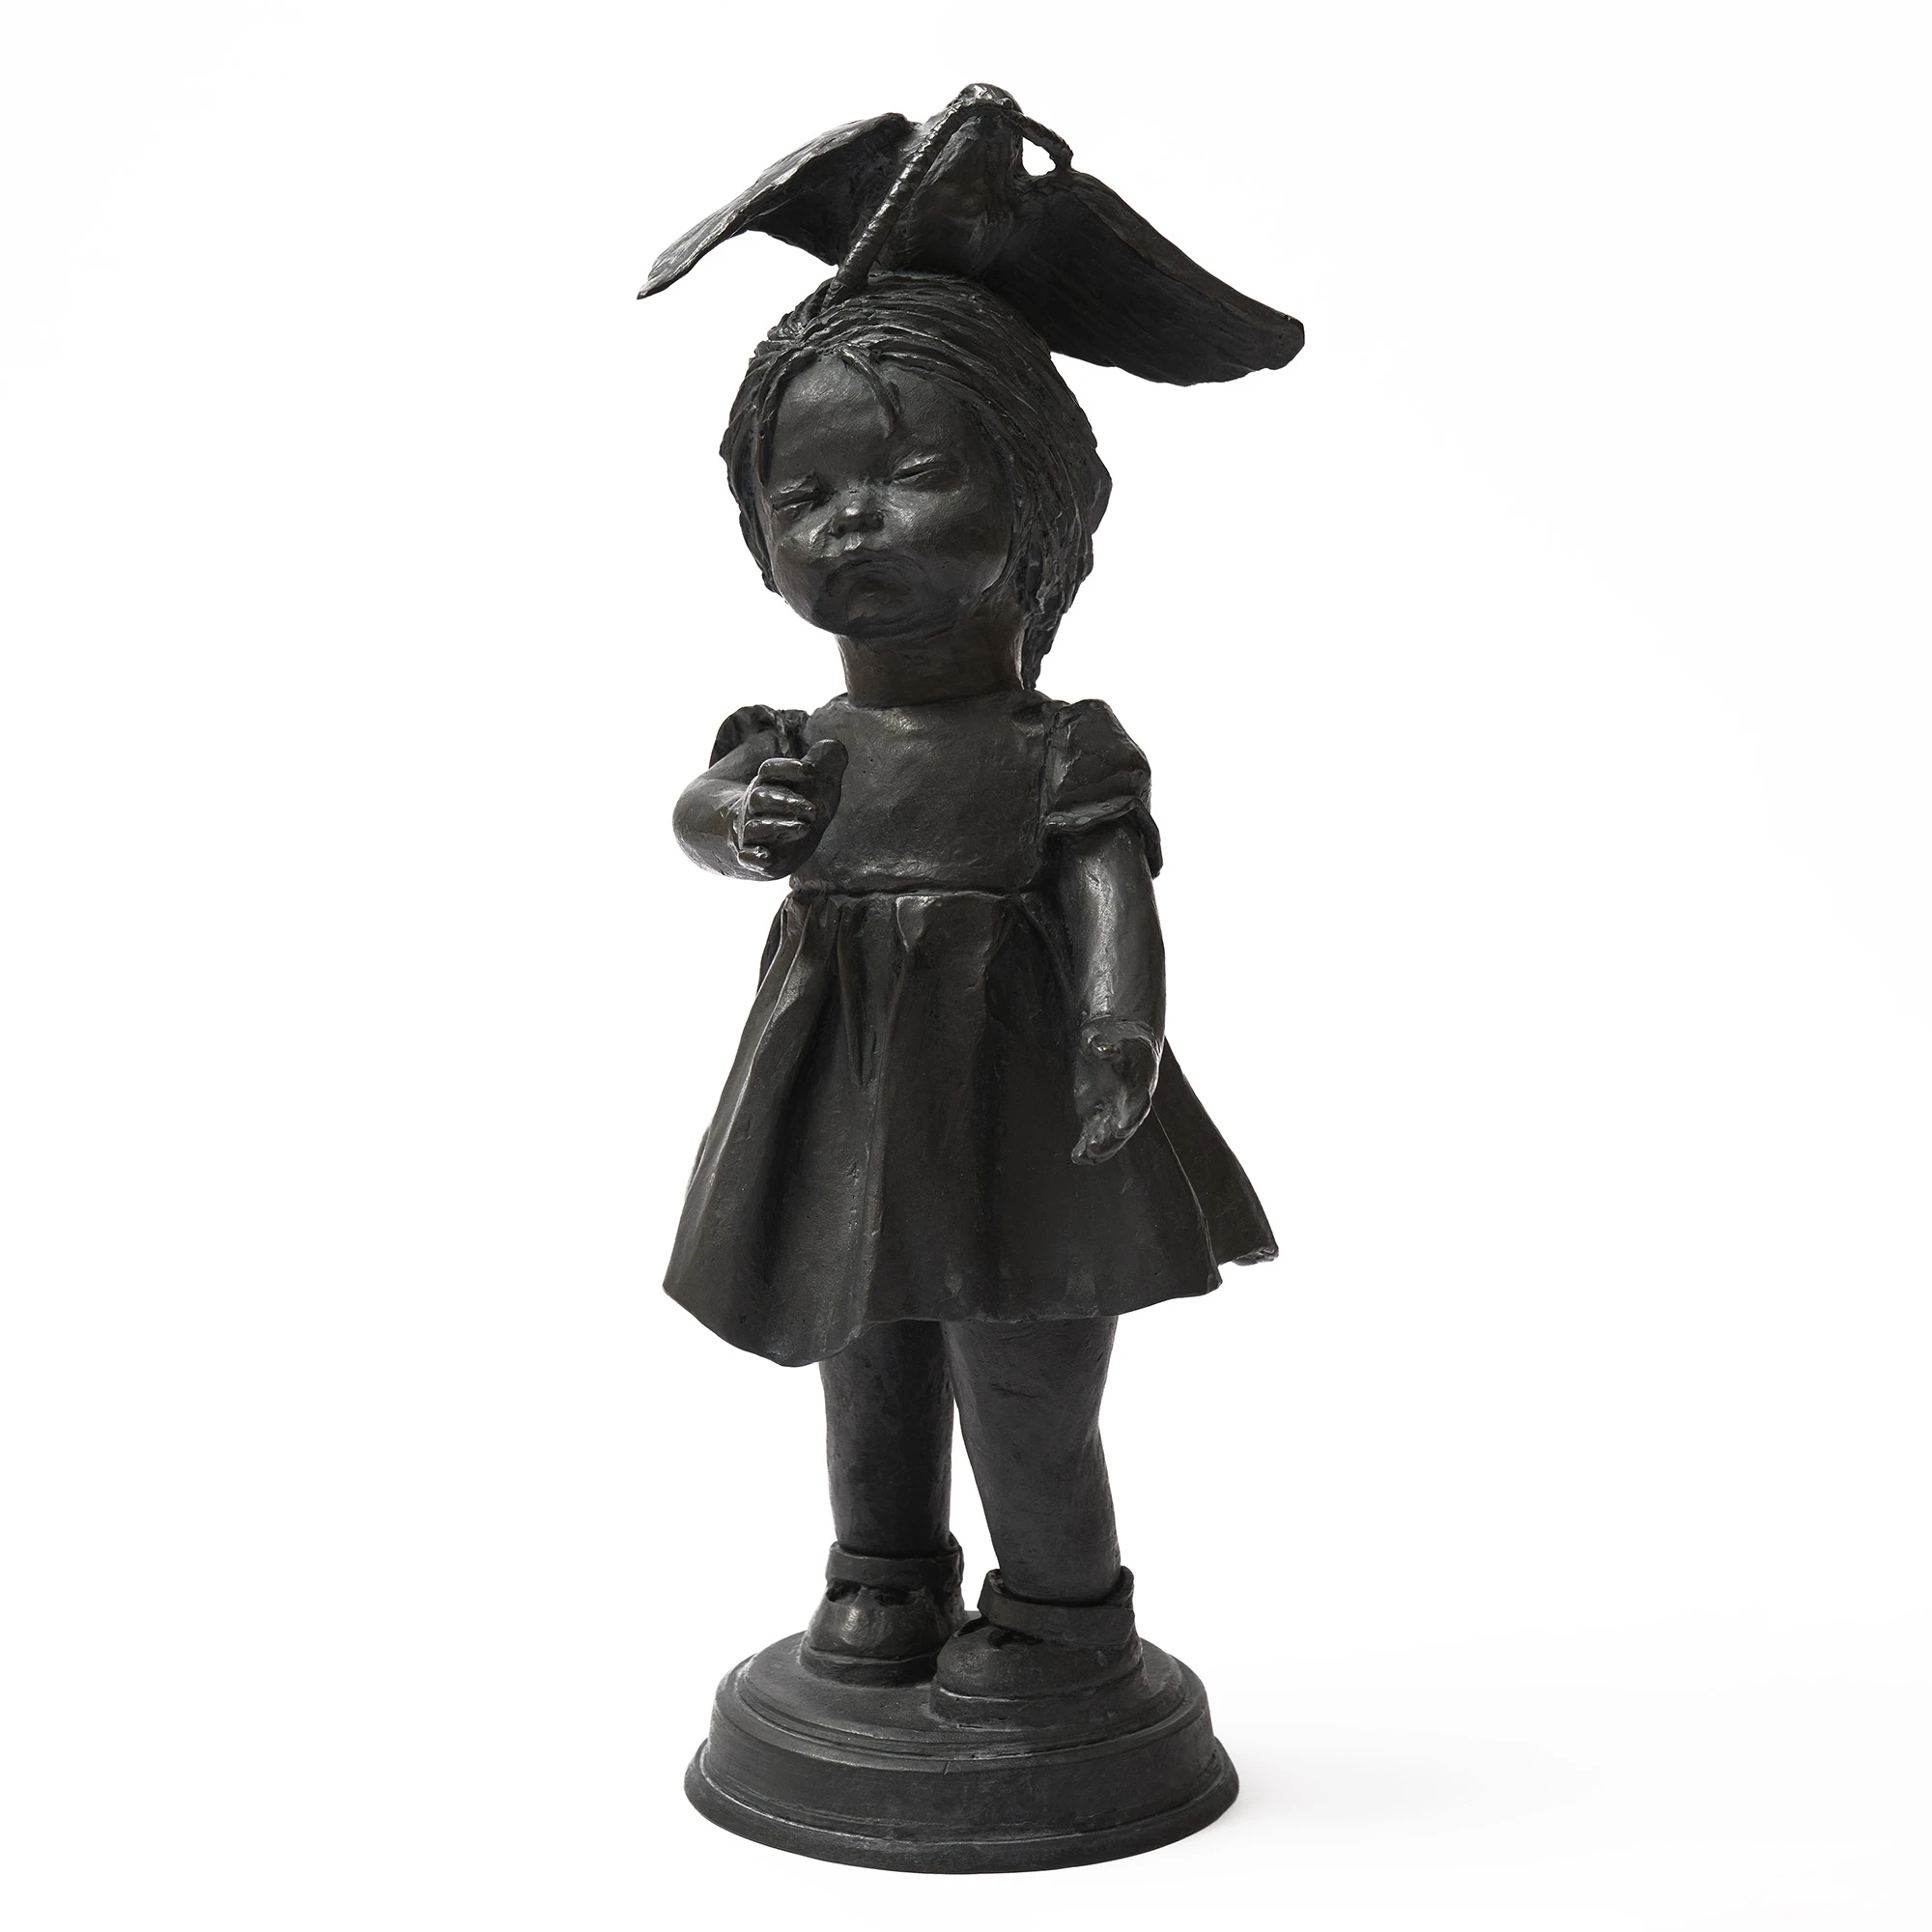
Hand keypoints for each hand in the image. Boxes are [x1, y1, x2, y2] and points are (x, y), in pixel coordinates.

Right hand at [732, 737, 846, 877]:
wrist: (776, 840)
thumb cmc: (798, 806)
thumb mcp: (816, 784)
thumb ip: (826, 763)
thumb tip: (835, 746)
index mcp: (768, 783)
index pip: (769, 770)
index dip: (788, 768)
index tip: (810, 771)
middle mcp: (755, 805)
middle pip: (760, 798)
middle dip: (787, 802)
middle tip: (814, 810)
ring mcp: (751, 830)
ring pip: (755, 827)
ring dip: (778, 828)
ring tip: (804, 828)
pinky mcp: (753, 855)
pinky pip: (746, 856)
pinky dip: (754, 856)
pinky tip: (767, 858)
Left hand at [1071, 1020, 1159, 1164]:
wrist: (1121, 1042)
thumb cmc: (1117, 1037)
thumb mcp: (1109, 1035)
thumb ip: (1104, 1045)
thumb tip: (1101, 1047)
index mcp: (1140, 1082)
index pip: (1139, 1104)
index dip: (1131, 1118)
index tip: (1120, 1131)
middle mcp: (1130, 1101)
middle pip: (1125, 1125)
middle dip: (1111, 1140)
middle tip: (1094, 1149)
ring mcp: (1115, 1110)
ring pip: (1111, 1135)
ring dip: (1099, 1147)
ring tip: (1083, 1156)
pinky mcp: (1099, 1115)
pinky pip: (1096, 1134)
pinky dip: (1087, 1146)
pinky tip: (1077, 1156)